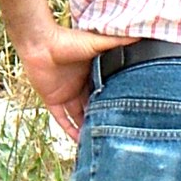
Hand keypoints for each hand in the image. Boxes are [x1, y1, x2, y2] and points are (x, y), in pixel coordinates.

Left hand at [19, 27, 135, 140]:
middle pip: (95, 107)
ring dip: (89, 129)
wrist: (40, 42)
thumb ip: (118, 42)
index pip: (108, 92)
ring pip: (80, 117)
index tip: (132, 115)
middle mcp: (81, 87)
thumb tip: (141, 37)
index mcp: (93, 75)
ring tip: (103, 144)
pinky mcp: (53, 100)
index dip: (118, 104)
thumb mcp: (97, 43)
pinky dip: (70, 131)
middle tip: (121, 135)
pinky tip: (80, 142)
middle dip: (105, 119)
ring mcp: (66, 95)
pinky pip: (62, 120)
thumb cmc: (67, 40)